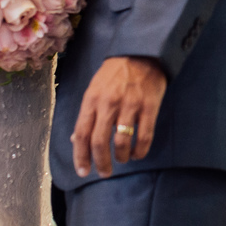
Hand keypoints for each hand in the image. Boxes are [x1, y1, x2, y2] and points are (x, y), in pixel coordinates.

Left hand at [72, 56, 166, 177]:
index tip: (83, 171)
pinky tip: (138, 153)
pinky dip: (140, 150)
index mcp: (92, 100)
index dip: (80, 156)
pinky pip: (144, 136)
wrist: (142, 52)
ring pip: (121, 141)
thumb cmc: (115, 72)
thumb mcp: (94, 89)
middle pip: (99, 141)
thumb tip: (76, 139)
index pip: (82, 133)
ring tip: (122, 159)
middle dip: (101, 162)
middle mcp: (108, 104)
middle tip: (105, 172)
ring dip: (121, 157)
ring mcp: (130, 105)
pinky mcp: (149, 106)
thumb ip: (86, 114)